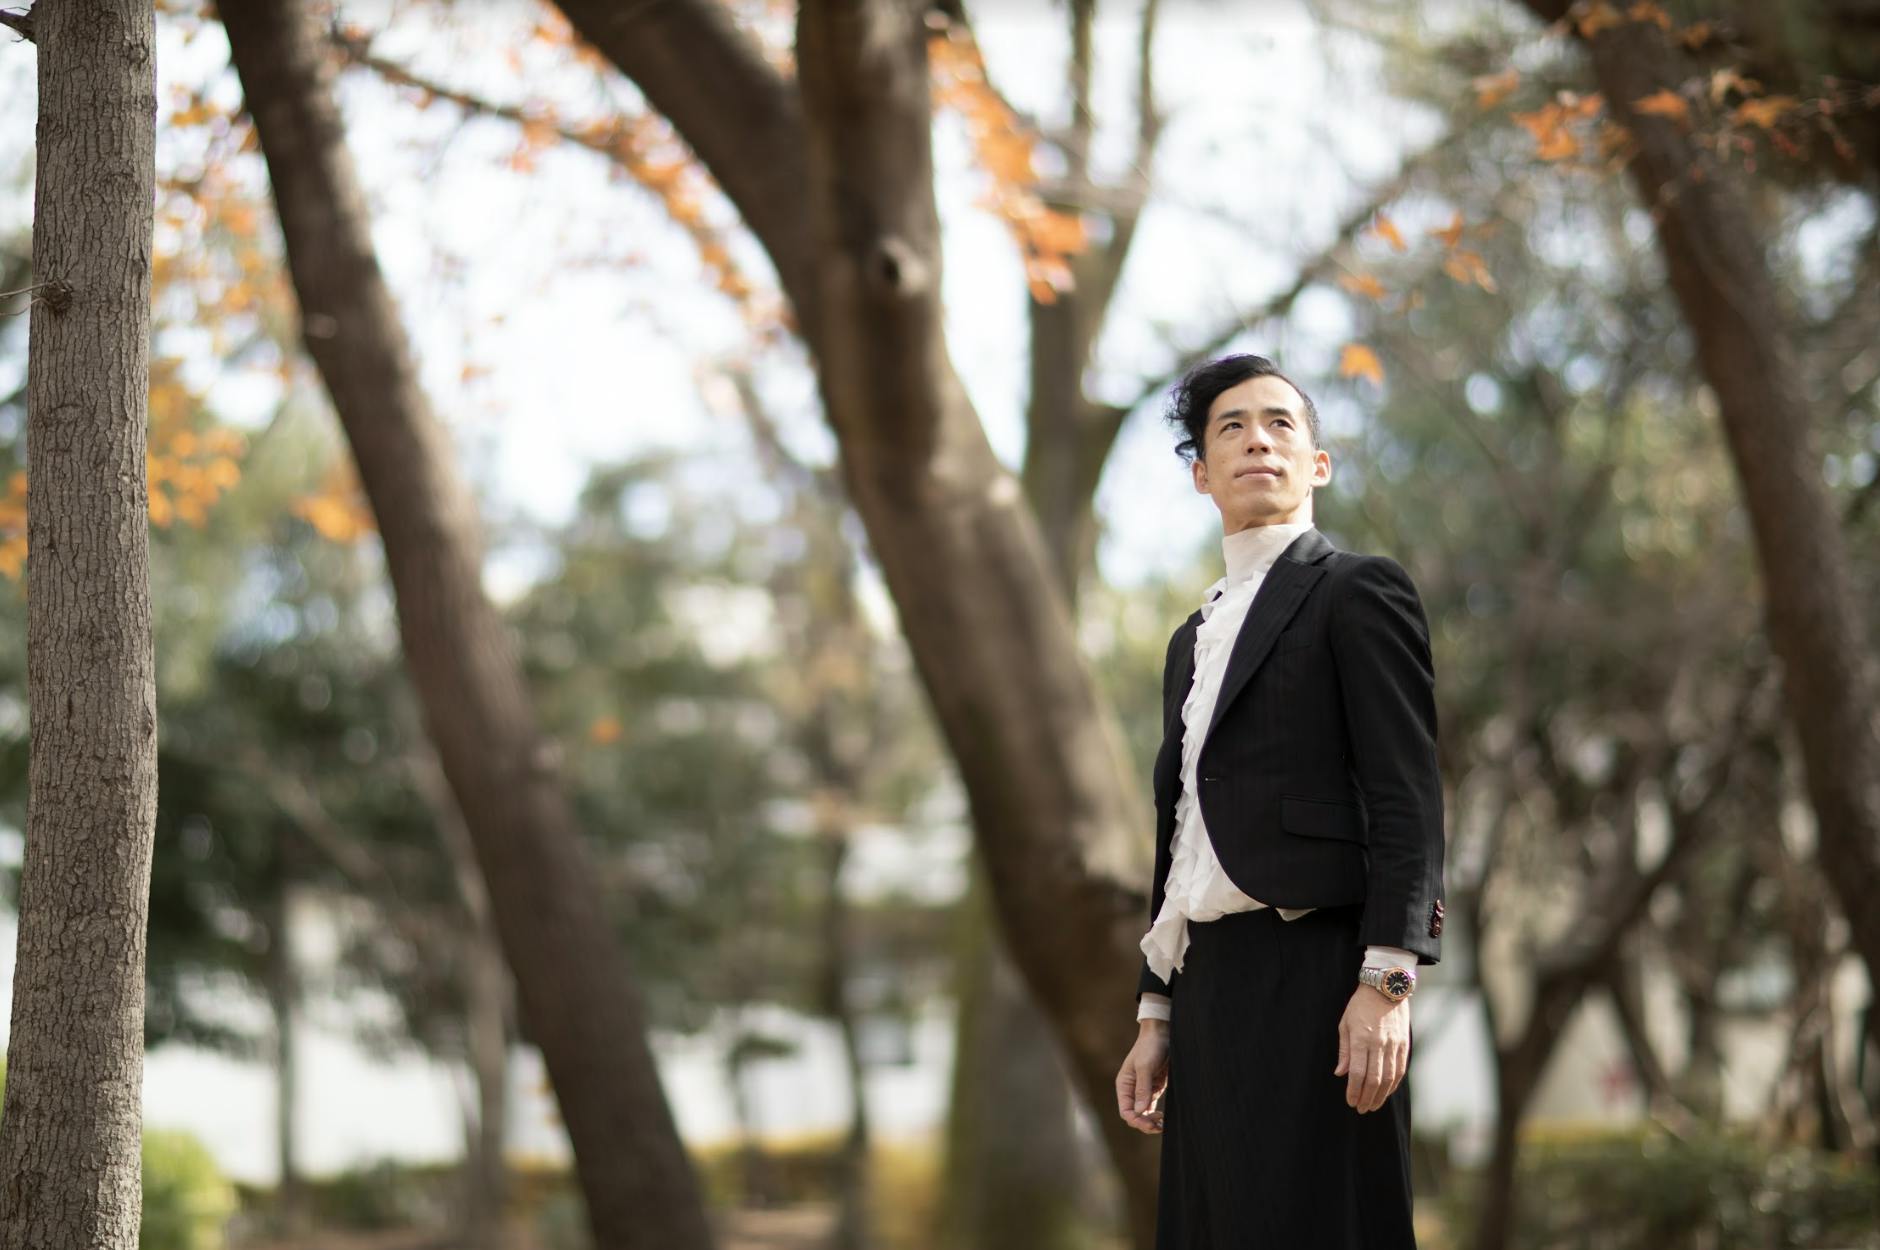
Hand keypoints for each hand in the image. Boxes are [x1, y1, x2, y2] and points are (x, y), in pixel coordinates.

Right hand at [1116, 1021, 1168, 1133]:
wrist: (1162, 1034)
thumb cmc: (1150, 1047)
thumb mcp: (1145, 1067)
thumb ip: (1142, 1089)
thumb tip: (1139, 1111)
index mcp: (1124, 1085)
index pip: (1126, 1111)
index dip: (1136, 1120)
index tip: (1150, 1123)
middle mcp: (1132, 1090)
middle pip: (1134, 1115)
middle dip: (1144, 1123)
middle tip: (1158, 1126)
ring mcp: (1143, 1090)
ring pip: (1143, 1114)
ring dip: (1151, 1122)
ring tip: (1162, 1125)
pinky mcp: (1154, 1088)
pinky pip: (1151, 1107)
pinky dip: (1156, 1115)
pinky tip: (1163, 1118)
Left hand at [1334, 985, 1409, 1112]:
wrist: (1386, 988)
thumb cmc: (1360, 1006)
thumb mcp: (1345, 1024)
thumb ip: (1344, 1051)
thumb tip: (1340, 1074)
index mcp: (1361, 1039)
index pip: (1357, 1072)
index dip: (1353, 1090)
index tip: (1350, 1101)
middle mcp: (1379, 1044)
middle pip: (1374, 1079)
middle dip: (1366, 1097)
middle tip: (1361, 1109)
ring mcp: (1393, 1045)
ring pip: (1389, 1078)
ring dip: (1380, 1095)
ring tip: (1372, 1106)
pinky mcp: (1404, 1045)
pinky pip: (1399, 1070)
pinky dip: (1393, 1085)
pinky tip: (1386, 1093)